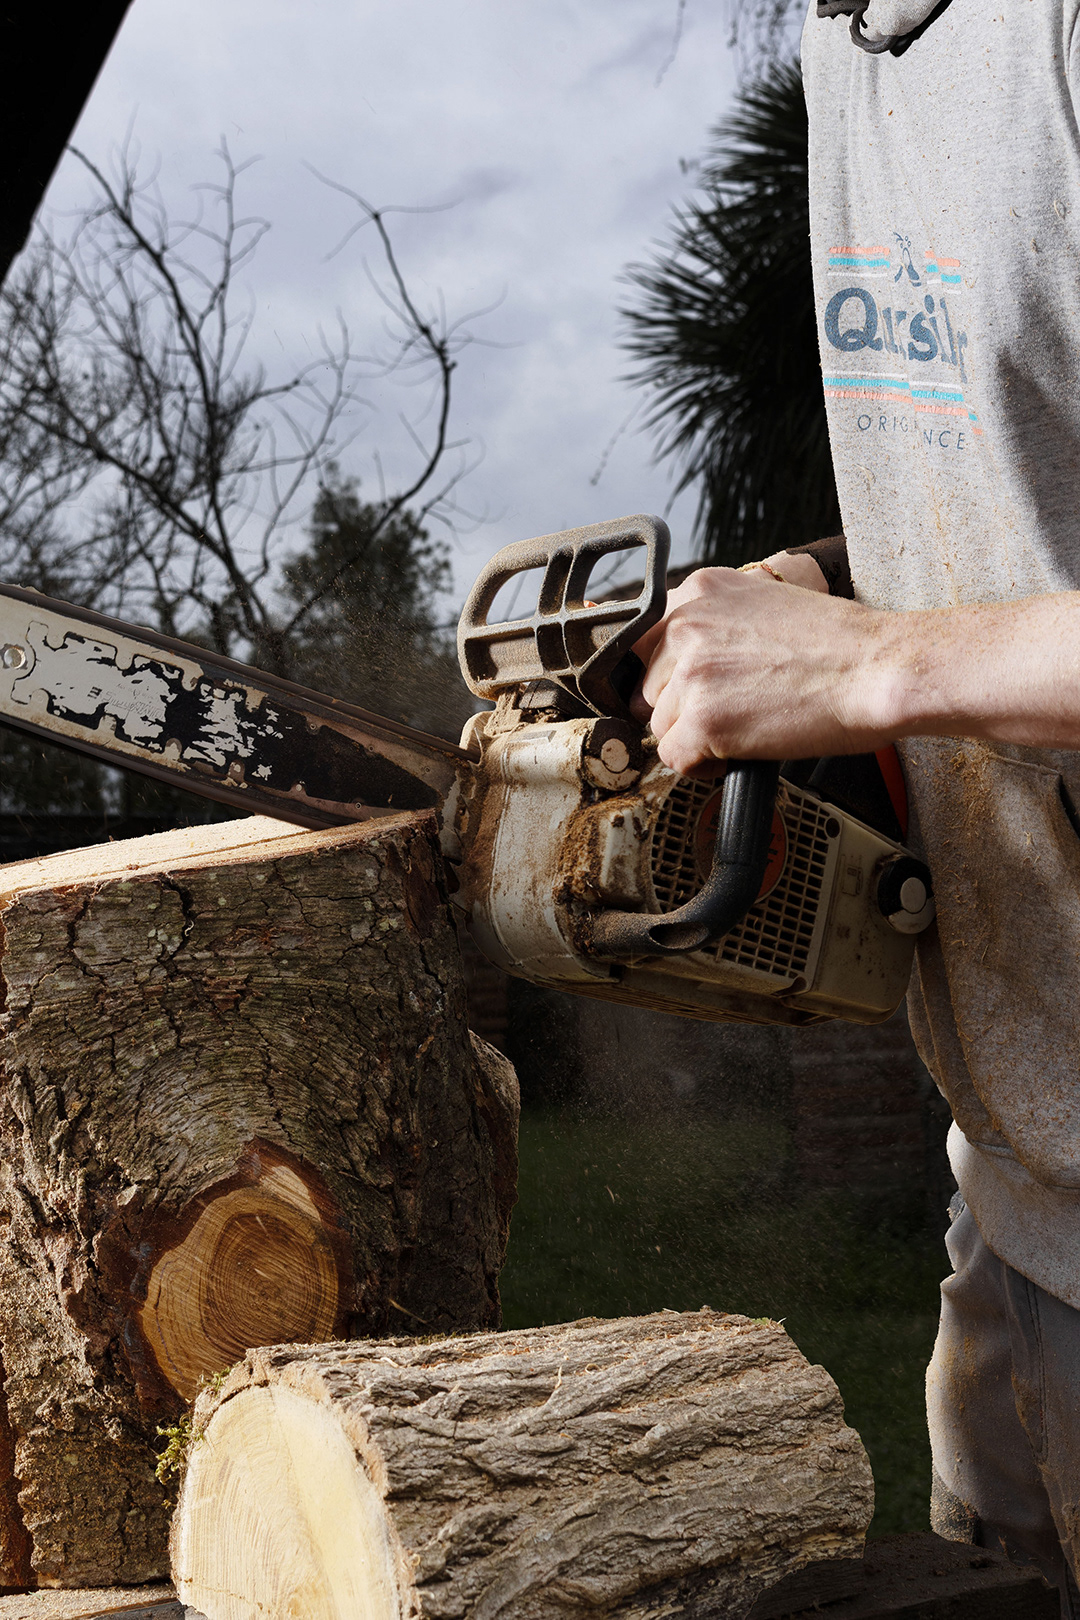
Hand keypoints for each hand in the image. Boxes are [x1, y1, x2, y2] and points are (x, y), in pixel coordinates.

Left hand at [631, 564, 895, 773]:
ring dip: (695, 736)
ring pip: (660, 725)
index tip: (682, 690)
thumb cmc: (841, 645)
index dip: (666, 674)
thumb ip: (716, 625)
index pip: (645, 640)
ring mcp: (692, 672)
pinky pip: (674, 758)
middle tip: (728, 712)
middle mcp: (687, 625)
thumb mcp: (766, 606)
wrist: (877, 669)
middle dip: (682, 706)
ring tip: (741, 732)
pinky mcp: (704, 719)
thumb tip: (685, 663)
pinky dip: (702, 767)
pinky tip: (736, 755)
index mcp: (700, 591)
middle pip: (650, 686)